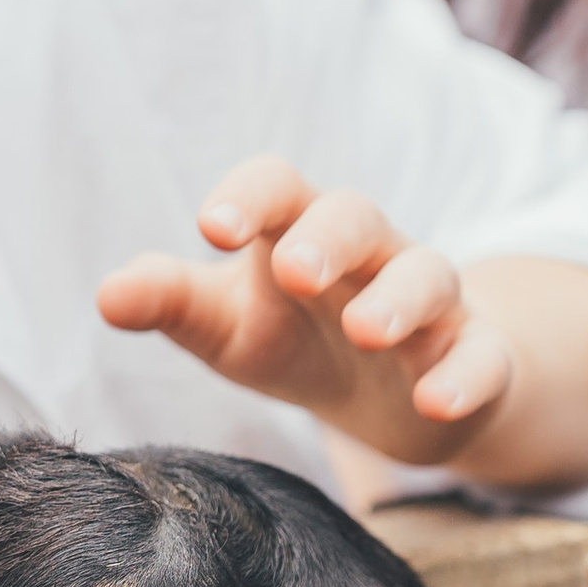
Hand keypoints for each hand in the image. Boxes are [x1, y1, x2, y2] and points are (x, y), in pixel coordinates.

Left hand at [99, 158, 516, 465]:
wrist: (390, 396)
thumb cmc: (292, 338)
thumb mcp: (225, 325)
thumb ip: (169, 303)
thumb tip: (107, 296)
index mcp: (297, 230)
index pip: (278, 186)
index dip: (249, 197)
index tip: (212, 228)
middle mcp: (369, 252)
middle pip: (356, 216)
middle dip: (328, 239)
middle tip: (294, 272)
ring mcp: (429, 301)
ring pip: (428, 276)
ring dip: (399, 300)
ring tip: (367, 331)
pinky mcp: (474, 356)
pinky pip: (480, 356)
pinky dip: (464, 375)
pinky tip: (435, 400)